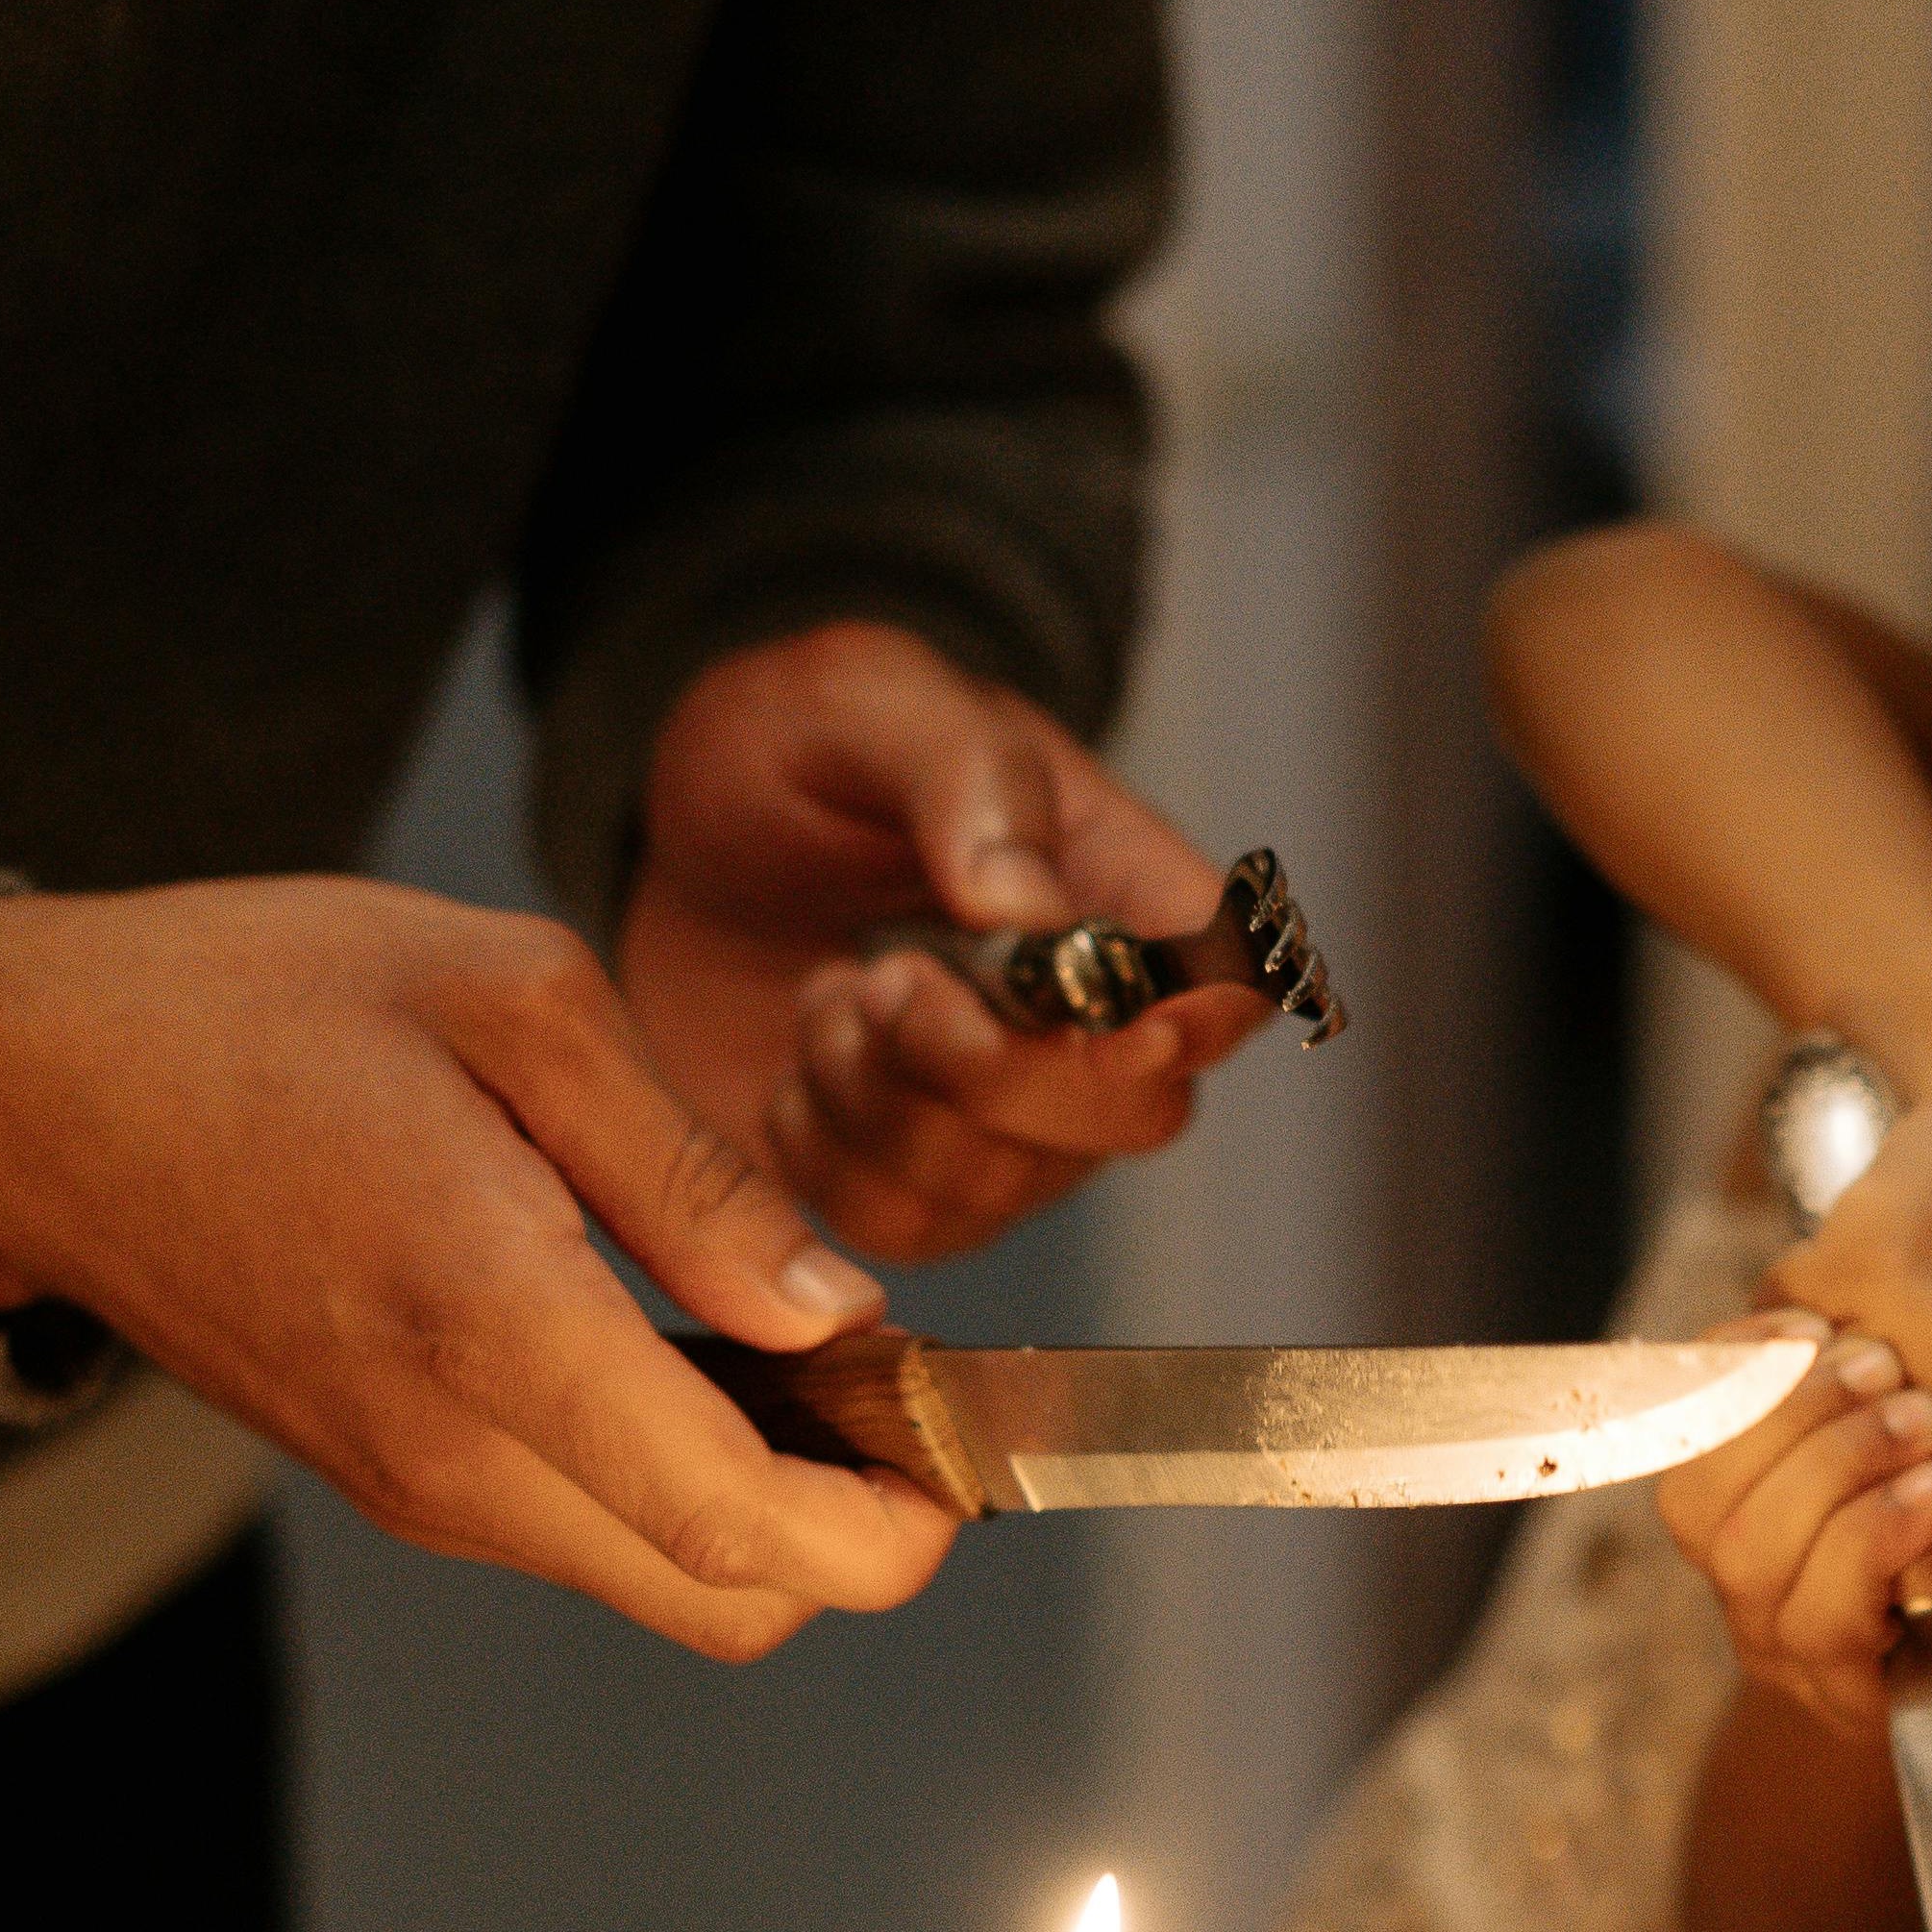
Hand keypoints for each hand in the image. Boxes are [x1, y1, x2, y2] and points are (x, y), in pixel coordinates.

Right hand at [0, 875, 953, 1660]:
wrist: (22, 1084)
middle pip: (725, 1602)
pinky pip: (583, 1533)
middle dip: (855, 1531)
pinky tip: (697, 1349)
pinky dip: (678, 1481)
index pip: (740, 1524)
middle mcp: (452, 1448)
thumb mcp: (512, 996)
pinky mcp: (393, 1477)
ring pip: (660, 1582)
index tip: (960, 1441)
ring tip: (805, 1345)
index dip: (891, 1523)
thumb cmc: (258, 1001)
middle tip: (903, 1386)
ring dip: (769, 1506)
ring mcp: (415, 1483)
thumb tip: (839, 1310)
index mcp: (492, 1319)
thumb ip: (694, 1172)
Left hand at [617, 621, 1261, 1261]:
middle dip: (988, 1066)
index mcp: (1128, 889)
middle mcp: (1101, 1026)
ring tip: (832, 992)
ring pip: (1005, 1186)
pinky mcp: (915, 1184)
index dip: (1188, 1016)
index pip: (1236, 985)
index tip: (1073, 994)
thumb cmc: (802, 754)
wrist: (695, 844)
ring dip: (880, 1096)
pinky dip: (823, 1151)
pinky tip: (808, 1057)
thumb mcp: (865, 703)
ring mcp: (1015, 1123)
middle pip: (1137, 1115)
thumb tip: (1031, 912)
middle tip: (887, 975)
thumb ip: (965, 780)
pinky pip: (902, 1229)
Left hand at [1655, 1315, 1931, 1730]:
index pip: (1823, 1632)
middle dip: (1836, 1471)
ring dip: (1794, 1411)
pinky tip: (1820, 1328)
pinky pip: (1684, 1419)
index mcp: (1854, 1684)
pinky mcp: (1702, 1472)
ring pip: (1702, 1491)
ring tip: (1883, 1359)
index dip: (1869, 1553)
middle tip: (1924, 1409)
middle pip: (1751, 1559)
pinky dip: (1747, 1365)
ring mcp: (1724, 1556)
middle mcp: (1771, 1630)